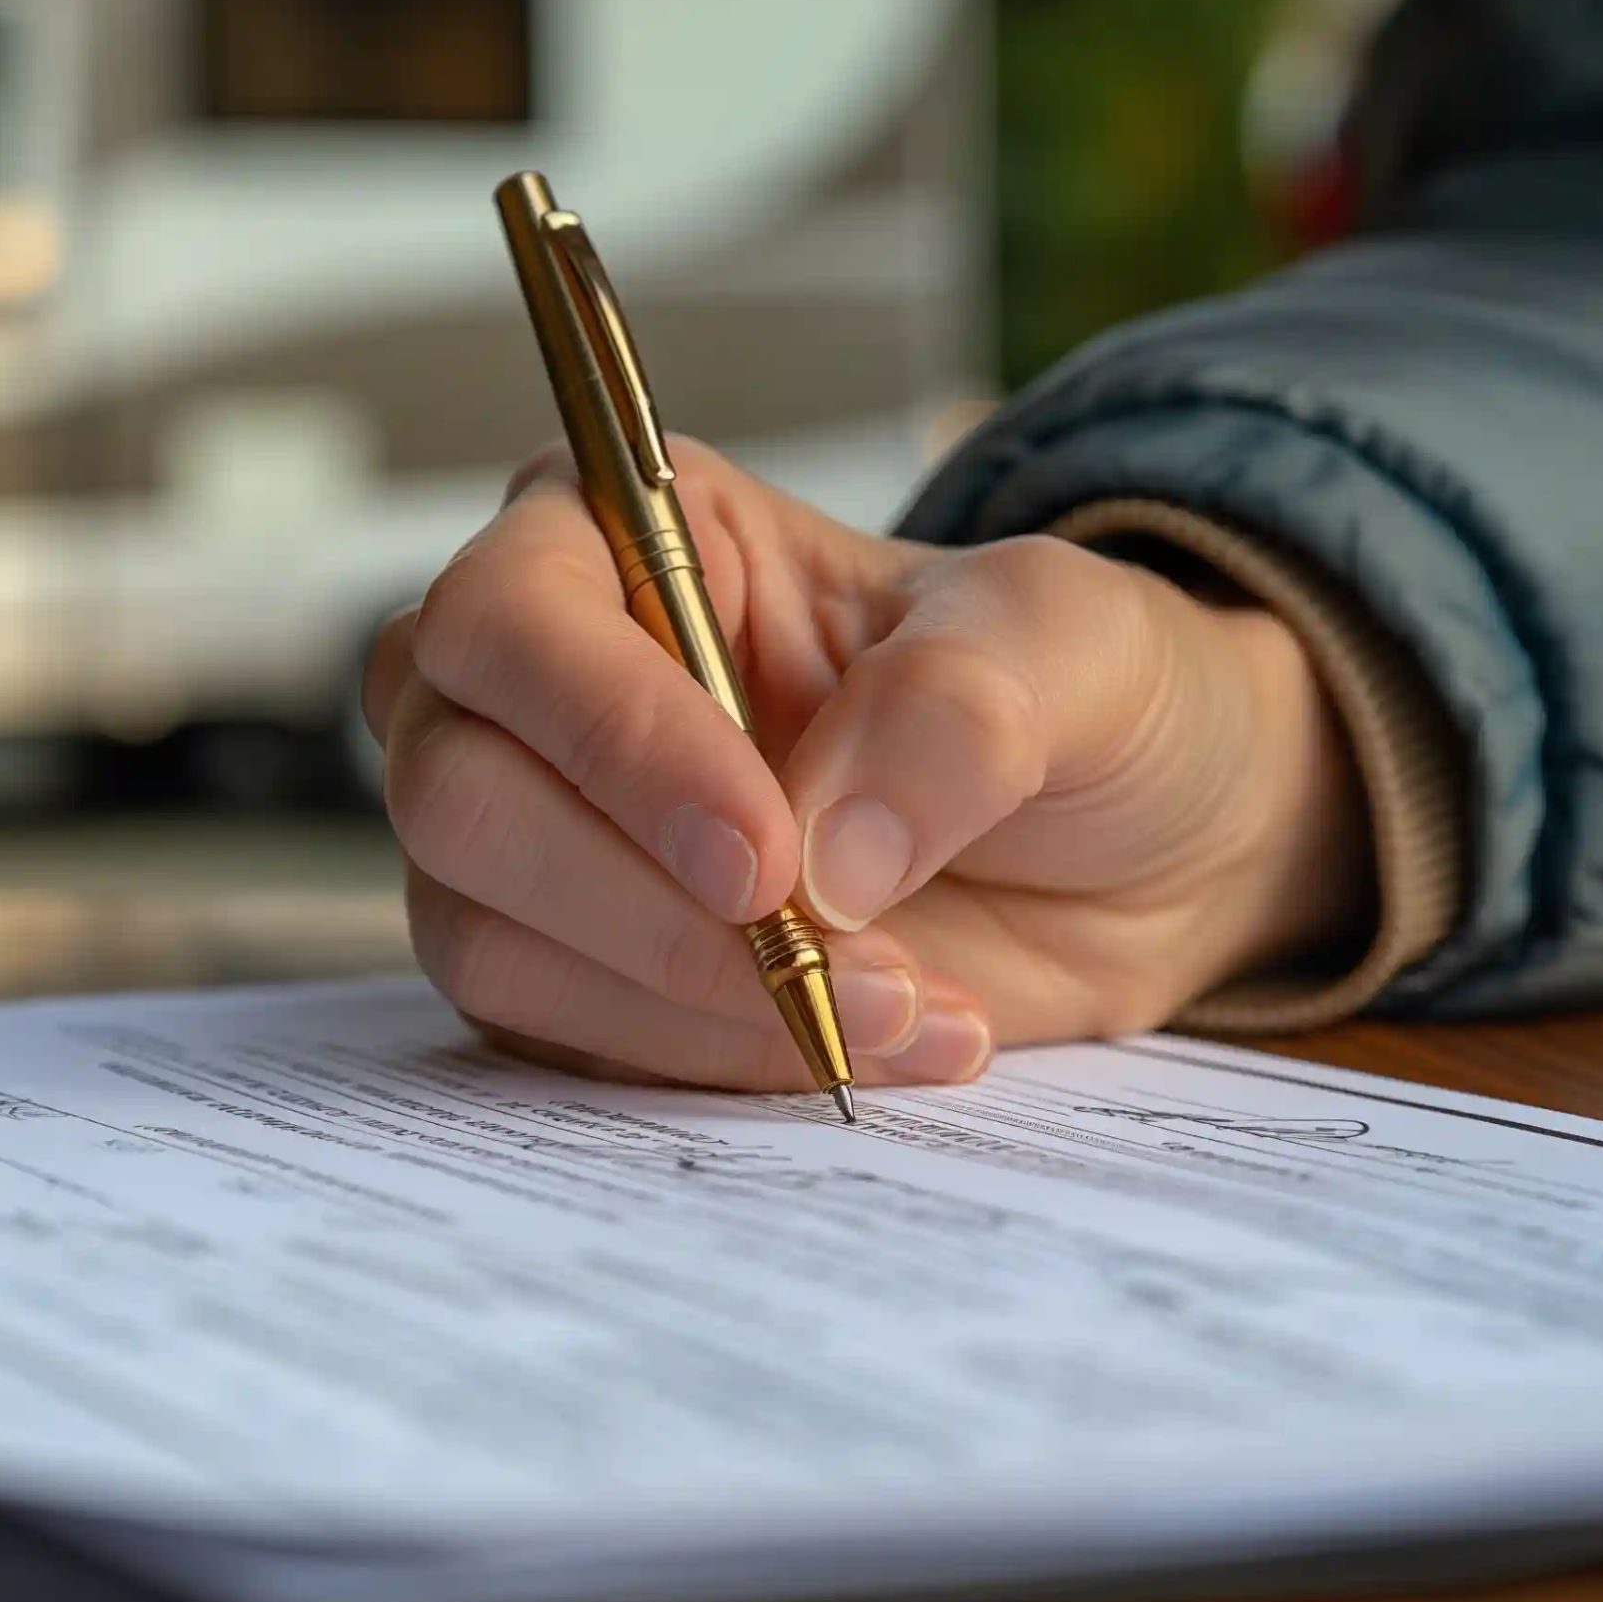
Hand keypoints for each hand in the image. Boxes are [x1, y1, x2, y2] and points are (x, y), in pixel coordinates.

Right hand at [364, 437, 1371, 1090]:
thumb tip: (819, 850)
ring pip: (488, 932)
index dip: (613, 742)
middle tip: (823, 954)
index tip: (763, 859)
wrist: (1144, 852)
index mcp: (653, 539)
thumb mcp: (1076, 651)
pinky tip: (863, 1041)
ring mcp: (563, 831)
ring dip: (688, 1002)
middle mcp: (569, 682)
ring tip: (892, 1004)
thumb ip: (956, 710)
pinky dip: (709, 1062)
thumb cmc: (1092, 698)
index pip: (516, 617)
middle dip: (644, 904)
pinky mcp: (595, 964)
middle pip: (458, 790)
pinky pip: (563, 1035)